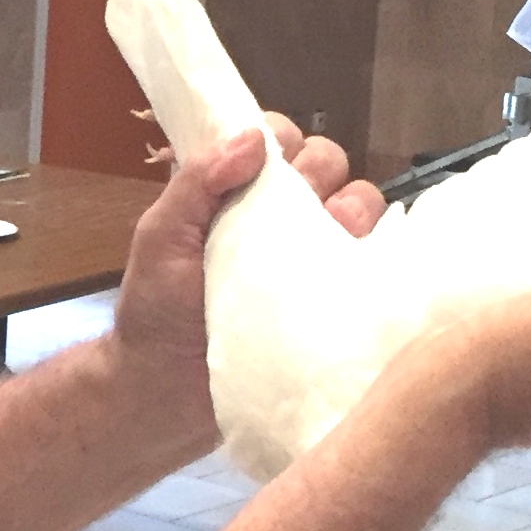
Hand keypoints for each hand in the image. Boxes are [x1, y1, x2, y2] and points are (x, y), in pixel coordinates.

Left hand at [111, 117, 388, 435]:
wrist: (170, 394)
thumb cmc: (156, 312)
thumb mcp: (160, 236)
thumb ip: (196, 182)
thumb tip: (252, 137)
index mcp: (236, 189)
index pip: (279, 136)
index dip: (281, 141)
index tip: (266, 166)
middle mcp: (279, 214)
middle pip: (328, 162)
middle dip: (319, 174)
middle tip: (290, 212)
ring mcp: (310, 254)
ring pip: (360, 202)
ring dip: (351, 210)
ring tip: (322, 244)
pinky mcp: (333, 295)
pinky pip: (374, 258)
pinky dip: (372, 252)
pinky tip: (349, 268)